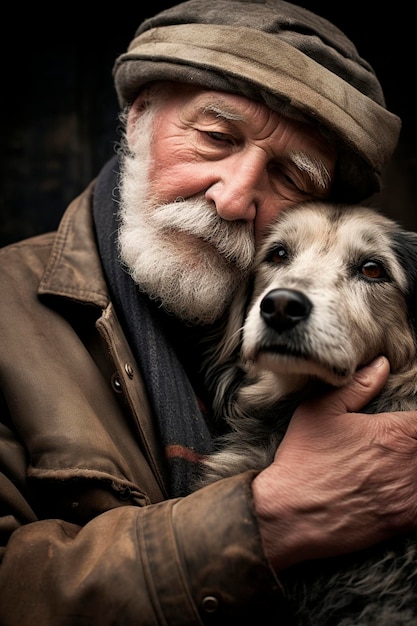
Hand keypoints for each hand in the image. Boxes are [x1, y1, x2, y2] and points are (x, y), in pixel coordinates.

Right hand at [252, 356, 416, 569]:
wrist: (291, 514)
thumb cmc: (304, 459)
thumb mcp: (321, 410)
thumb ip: (358, 386)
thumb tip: (382, 364)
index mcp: (395, 431)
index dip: (414, 422)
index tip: (404, 426)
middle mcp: (411, 461)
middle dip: (413, 442)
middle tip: (390, 447)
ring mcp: (411, 494)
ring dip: (414, 465)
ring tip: (398, 464)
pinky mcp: (408, 520)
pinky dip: (415, 493)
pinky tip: (402, 488)